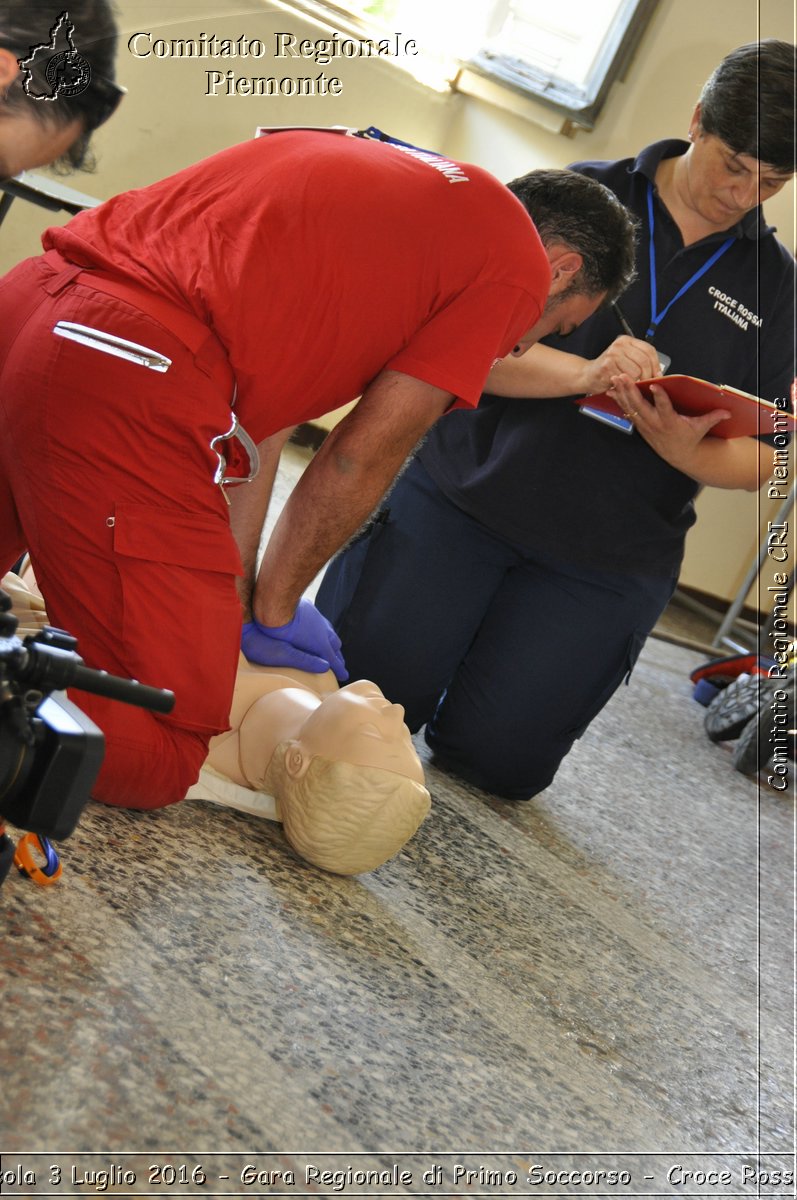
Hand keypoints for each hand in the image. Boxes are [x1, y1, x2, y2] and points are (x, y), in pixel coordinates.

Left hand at [242, 600, 347, 680]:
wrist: (271, 604)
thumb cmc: (276, 631)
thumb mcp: (288, 653)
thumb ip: (306, 661)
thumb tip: (325, 668)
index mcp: (319, 641)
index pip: (332, 658)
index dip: (339, 668)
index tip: (344, 675)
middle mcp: (322, 628)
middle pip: (334, 644)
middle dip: (337, 655)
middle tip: (339, 663)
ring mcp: (315, 616)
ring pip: (328, 630)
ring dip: (331, 641)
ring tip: (332, 647)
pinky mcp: (308, 608)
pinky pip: (319, 621)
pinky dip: (322, 629)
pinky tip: (316, 629)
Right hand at [581, 336, 662, 395]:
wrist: (587, 375)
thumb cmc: (608, 369)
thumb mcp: (625, 359)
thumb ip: (640, 361)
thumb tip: (658, 372)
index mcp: (627, 340)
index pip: (649, 350)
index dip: (656, 364)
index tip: (657, 375)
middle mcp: (620, 345)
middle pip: (644, 361)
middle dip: (648, 375)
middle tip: (646, 383)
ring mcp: (613, 354)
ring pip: (636, 371)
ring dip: (635, 381)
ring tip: (630, 384)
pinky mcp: (607, 365)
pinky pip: (625, 379)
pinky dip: (625, 385)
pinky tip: (621, 385)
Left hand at [609, 374, 729, 470]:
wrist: (678, 455)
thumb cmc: (689, 437)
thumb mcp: (702, 428)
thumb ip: (713, 417)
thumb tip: (728, 412)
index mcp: (670, 422)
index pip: (664, 408)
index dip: (659, 397)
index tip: (654, 385)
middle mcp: (655, 424)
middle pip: (641, 406)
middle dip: (631, 391)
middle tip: (623, 377)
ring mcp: (645, 425)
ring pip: (631, 408)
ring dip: (622, 394)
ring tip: (614, 380)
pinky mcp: (639, 425)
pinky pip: (627, 412)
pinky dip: (619, 402)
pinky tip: (611, 391)